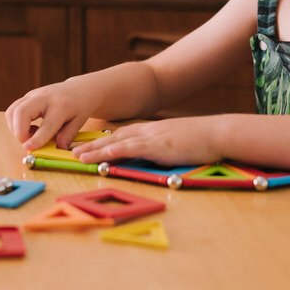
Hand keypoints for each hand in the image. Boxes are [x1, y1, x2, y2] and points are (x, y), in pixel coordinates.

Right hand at [5, 78, 102, 151]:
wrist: (79, 89)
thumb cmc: (80, 106)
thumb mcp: (79, 122)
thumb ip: (67, 136)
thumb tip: (57, 149)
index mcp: (61, 106)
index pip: (46, 124)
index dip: (36, 138)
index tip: (28, 148)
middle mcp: (44, 97)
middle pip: (21, 112)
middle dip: (19, 131)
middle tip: (27, 143)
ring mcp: (33, 95)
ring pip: (13, 110)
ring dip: (15, 128)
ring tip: (30, 135)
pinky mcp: (27, 96)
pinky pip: (13, 109)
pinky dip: (15, 122)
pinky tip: (29, 128)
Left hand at [71, 117, 221, 166]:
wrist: (216, 133)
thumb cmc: (199, 141)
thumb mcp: (174, 144)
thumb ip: (158, 149)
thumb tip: (149, 158)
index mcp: (149, 131)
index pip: (120, 136)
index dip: (102, 142)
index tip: (86, 147)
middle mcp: (145, 132)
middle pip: (112, 139)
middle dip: (92, 146)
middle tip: (73, 152)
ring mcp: (150, 138)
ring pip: (116, 144)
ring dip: (95, 150)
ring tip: (78, 156)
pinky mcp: (157, 146)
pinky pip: (131, 149)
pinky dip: (115, 152)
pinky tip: (103, 155)